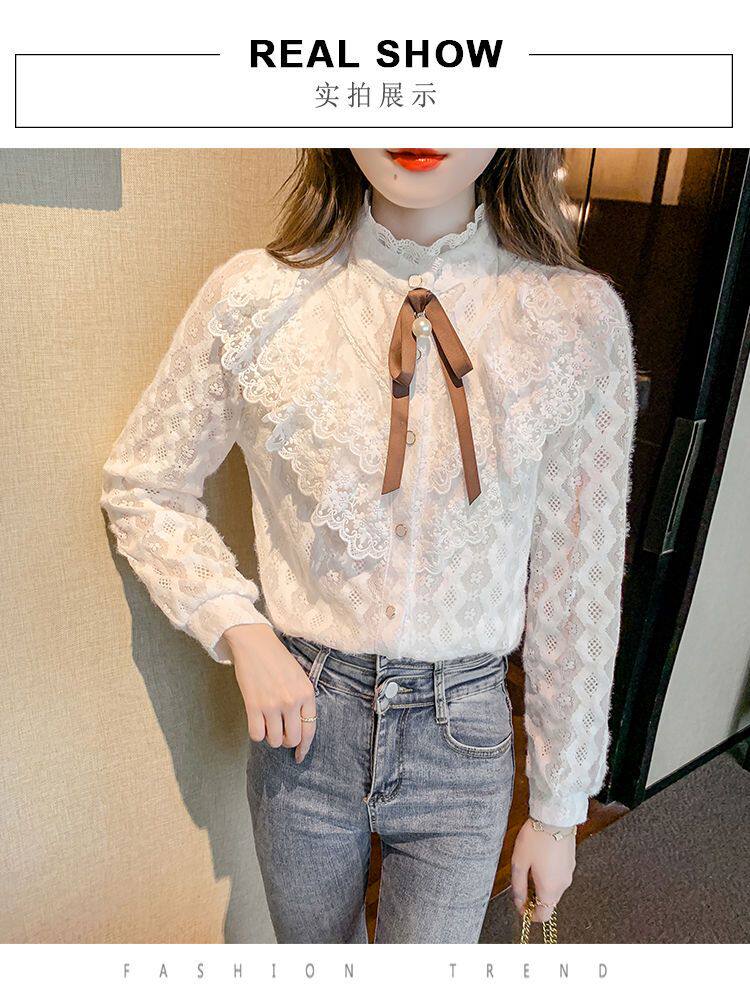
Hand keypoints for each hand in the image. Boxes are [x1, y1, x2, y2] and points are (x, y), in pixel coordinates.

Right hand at [223, 624, 317, 762]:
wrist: (254, 643)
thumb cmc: (277, 658)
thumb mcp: (299, 676)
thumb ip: (302, 699)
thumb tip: (299, 725)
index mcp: (306, 693)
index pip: (310, 730)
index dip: (305, 747)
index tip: (299, 756)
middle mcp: (292, 701)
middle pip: (292, 739)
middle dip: (286, 741)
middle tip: (280, 733)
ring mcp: (273, 704)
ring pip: (274, 740)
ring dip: (271, 737)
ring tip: (268, 725)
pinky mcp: (253, 705)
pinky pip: (256, 734)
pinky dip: (256, 733)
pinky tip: (257, 723)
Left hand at [510, 817, 575, 921]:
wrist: (556, 817)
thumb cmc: (535, 839)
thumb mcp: (519, 863)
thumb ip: (518, 887)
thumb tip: (519, 903)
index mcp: (550, 889)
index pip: (544, 916)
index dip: (530, 914)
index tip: (521, 905)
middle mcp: (563, 885)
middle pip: (549, 903)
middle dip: (534, 899)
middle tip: (521, 883)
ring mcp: (569, 873)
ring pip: (554, 889)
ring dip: (541, 886)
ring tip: (529, 868)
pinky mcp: (570, 862)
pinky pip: (559, 876)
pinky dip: (549, 876)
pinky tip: (540, 860)